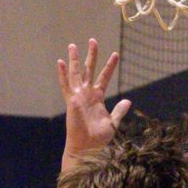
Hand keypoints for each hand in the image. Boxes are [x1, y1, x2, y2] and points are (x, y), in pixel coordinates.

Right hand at [57, 39, 130, 165]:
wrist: (87, 147)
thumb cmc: (98, 138)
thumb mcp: (113, 122)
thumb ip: (119, 110)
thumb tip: (128, 100)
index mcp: (97, 97)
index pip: (104, 77)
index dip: (110, 66)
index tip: (115, 54)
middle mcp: (87, 94)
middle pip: (90, 70)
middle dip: (92, 55)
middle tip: (93, 40)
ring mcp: (78, 96)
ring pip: (76, 73)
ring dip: (75, 59)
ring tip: (73, 45)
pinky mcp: (72, 101)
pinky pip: (66, 85)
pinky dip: (62, 74)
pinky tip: (60, 62)